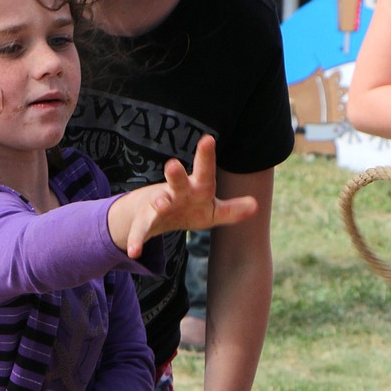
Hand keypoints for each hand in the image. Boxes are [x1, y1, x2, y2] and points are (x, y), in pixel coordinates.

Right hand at [121, 138, 256, 258]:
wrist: (154, 214)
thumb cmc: (190, 208)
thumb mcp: (212, 211)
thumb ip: (232, 210)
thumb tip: (256, 205)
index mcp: (196, 188)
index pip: (204, 173)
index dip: (205, 157)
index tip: (207, 139)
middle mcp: (176, 192)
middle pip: (177, 181)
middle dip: (176, 174)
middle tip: (173, 165)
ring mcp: (158, 206)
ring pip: (157, 202)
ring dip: (159, 202)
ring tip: (160, 205)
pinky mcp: (145, 222)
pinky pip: (140, 231)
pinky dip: (136, 240)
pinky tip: (134, 252)